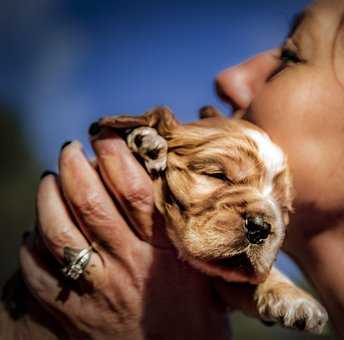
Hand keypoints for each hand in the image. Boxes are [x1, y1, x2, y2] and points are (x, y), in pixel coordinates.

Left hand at [20, 129, 228, 338]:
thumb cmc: (197, 312)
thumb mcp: (203, 267)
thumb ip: (185, 232)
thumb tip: (170, 184)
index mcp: (166, 250)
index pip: (134, 191)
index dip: (116, 157)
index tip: (107, 137)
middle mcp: (131, 266)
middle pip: (91, 204)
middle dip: (74, 167)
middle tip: (70, 149)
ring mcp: (100, 291)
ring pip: (59, 233)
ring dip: (48, 198)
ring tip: (49, 180)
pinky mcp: (75, 313)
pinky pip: (40, 273)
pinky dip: (31, 246)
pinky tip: (35, 232)